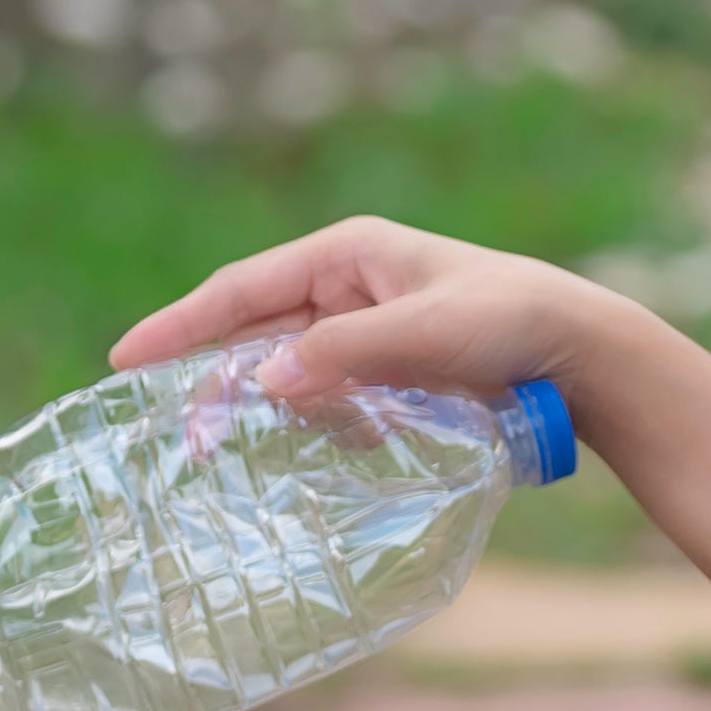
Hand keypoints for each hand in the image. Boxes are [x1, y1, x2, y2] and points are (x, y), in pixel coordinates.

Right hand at [110, 217, 623, 409]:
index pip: (241, 289)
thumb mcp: (424, 333)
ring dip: (273, 414)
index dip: (178, 326)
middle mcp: (350, 288)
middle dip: (216, 383)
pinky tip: (331, 456)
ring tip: (241, 456)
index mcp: (348, 255)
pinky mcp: (393, 374)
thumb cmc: (512, 320)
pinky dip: (321, 429)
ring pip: (292, 377)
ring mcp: (370, 333)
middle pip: (256, 337)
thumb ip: (343, 357)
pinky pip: (333, 403)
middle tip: (179, 441)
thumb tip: (261, 383)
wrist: (587, 354)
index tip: (123, 361)